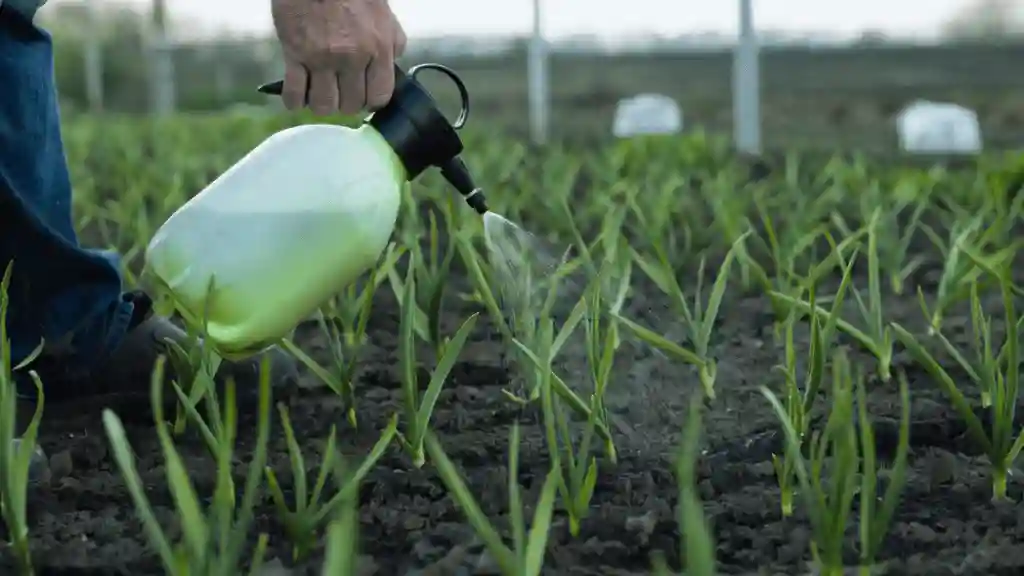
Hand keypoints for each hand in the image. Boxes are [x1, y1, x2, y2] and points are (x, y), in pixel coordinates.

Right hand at [271, 0, 406, 115]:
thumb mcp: (384, 16)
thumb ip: (392, 43)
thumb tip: (393, 67)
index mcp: (377, 48)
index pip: (378, 97)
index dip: (370, 102)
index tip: (364, 98)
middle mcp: (352, 57)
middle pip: (350, 106)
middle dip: (345, 103)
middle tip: (340, 93)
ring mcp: (322, 58)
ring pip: (323, 106)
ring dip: (321, 105)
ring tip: (319, 94)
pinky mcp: (295, 53)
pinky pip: (294, 93)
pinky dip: (294, 101)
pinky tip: (297, 97)